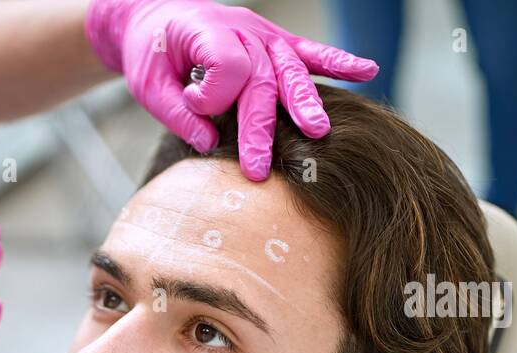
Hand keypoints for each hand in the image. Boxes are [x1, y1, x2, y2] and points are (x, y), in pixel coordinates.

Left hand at [85, 0, 378, 179]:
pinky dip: (338, 62)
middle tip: (259, 170)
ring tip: (318, 131)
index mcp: (206, 30)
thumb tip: (209, 144)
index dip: (211, 95)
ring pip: (290, 70)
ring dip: (304, 102)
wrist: (155, 17)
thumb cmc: (151, 53)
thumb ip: (177, 113)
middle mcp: (242, 29)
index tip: (192, 103)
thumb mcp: (148, 84)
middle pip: (260, 80)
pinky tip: (368, 71)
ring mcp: (263, 34)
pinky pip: (309, 51)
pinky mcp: (275, 41)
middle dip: (260, 128)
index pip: (227, 66)